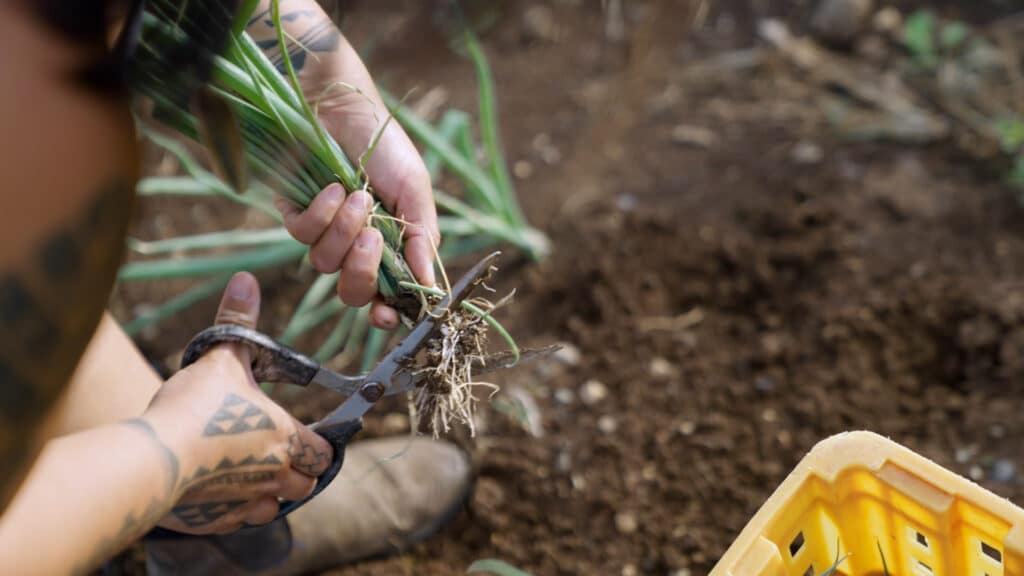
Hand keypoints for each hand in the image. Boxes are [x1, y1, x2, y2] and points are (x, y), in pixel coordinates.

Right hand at [142, 272, 332, 534]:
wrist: (152, 460)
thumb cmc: (195, 408)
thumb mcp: (221, 357)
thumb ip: (237, 320)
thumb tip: (246, 279)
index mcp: (288, 439)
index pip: (323, 452)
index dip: (317, 445)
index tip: (304, 437)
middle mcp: (277, 476)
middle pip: (305, 483)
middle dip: (296, 472)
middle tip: (272, 453)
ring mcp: (249, 503)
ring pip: (276, 506)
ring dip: (269, 492)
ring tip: (245, 471)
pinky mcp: (219, 522)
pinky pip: (241, 521)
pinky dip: (236, 509)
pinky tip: (217, 488)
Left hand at [260, 1, 438, 329]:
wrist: (345, 109)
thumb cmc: (387, 149)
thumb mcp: (415, 191)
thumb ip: (422, 240)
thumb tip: (431, 289)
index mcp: (390, 250)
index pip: (387, 298)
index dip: (387, 314)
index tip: (387, 316)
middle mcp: (356, 249)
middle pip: (353, 293)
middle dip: (362, 271)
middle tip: (372, 238)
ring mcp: (324, 235)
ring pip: (326, 265)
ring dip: (343, 231)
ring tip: (356, 195)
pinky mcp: (295, 216)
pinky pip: (302, 235)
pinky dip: (319, 214)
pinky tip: (330, 188)